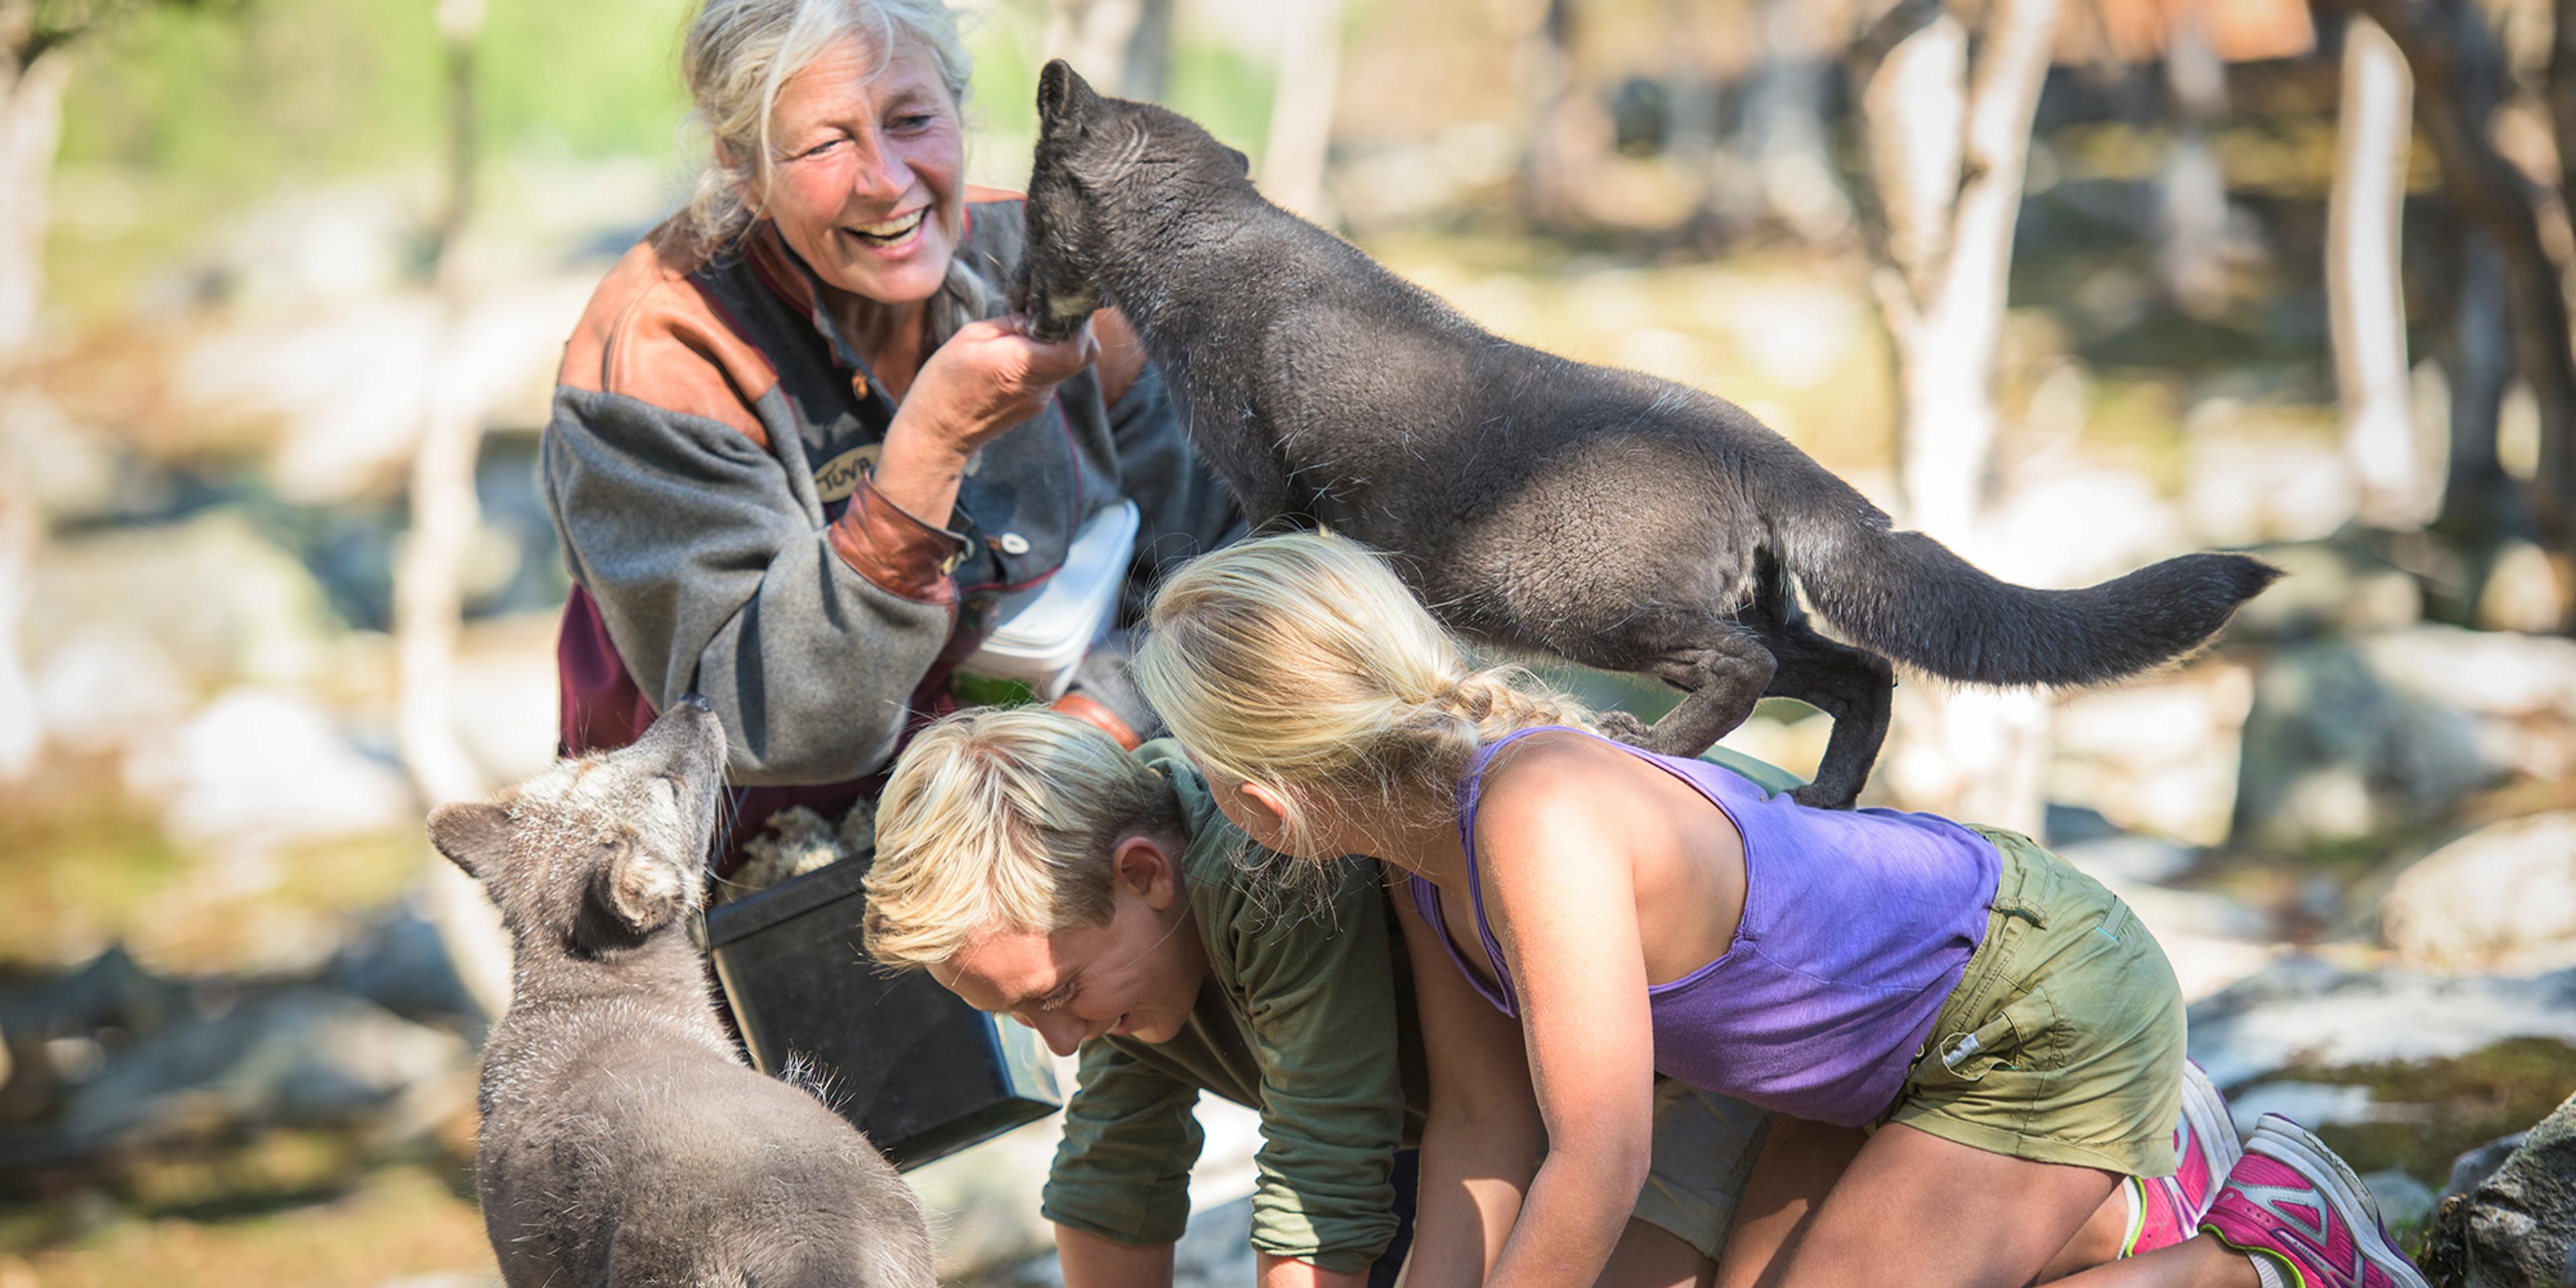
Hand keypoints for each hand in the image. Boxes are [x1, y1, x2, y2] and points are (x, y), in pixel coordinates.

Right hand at [891, 314, 1098, 463]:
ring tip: (1026, 335)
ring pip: (1071, 364)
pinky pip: (1054, 375)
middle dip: (1076, 329)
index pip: (1075, 347)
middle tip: (1048, 315)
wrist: (937, 436)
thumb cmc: (943, 384)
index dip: (1075, 322)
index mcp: (1018, 365)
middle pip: (1085, 355)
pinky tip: (1019, 355)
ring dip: (1059, 343)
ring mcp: (1040, 400)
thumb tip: (1036, 313)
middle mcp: (1037, 386)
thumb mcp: (969, 338)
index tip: (1057, 306)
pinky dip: (1046, 359)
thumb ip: (1010, 324)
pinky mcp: (1036, 405)